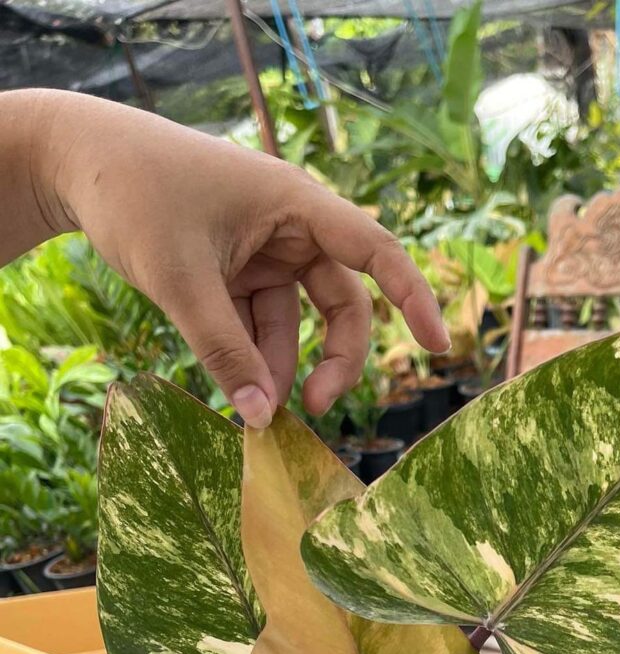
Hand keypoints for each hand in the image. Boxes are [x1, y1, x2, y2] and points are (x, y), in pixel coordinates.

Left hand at [20, 91, 448, 425]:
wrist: (77, 162)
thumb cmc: (134, 196)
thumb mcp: (180, 281)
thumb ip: (224, 352)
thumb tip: (261, 420)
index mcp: (295, 204)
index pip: (374, 252)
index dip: (412, 298)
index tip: (437, 346)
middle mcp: (290, 227)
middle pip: (341, 303)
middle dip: (334, 359)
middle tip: (314, 411)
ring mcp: (264, 251)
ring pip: (297, 323)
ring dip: (284, 368)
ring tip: (256, 412)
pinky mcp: (237, 272)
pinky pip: (260, 324)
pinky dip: (252, 357)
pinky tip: (238, 390)